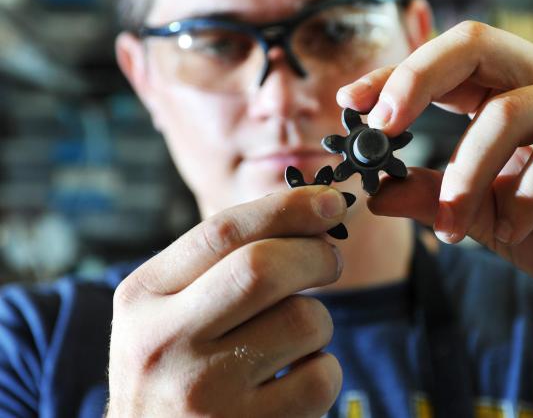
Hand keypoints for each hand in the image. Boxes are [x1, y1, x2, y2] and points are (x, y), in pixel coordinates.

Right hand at [107, 186, 346, 416]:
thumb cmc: (176, 367)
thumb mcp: (169, 309)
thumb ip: (222, 262)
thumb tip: (310, 213)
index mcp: (143, 296)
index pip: (223, 232)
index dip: (286, 208)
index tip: (329, 201)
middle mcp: (164, 342)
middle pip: (263, 268)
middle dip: (315, 254)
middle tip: (329, 260)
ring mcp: (204, 392)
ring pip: (303, 320)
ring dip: (318, 321)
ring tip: (294, 339)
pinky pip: (320, 378)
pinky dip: (324, 370)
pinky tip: (294, 379)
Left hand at [337, 21, 532, 306]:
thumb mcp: (484, 217)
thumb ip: (436, 199)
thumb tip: (377, 191)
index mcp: (511, 91)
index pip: (447, 61)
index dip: (396, 73)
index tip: (350, 102)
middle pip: (476, 45)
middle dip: (417, 80)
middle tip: (382, 126)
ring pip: (511, 110)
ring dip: (468, 174)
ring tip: (455, 227)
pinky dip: (528, 196)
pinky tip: (516, 229)